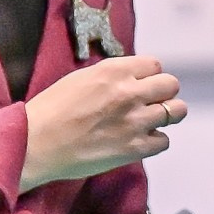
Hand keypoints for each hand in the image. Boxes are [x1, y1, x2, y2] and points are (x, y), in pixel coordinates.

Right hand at [21, 56, 188, 189]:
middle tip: (151, 102)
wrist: (37, 143)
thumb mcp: (81, 78)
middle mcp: (129, 92)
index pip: (154, 65)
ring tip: (150, 121)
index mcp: (114, 71)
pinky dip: (156, 141)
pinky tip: (140, 141)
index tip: (141, 84)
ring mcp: (135, 121)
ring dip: (166, 116)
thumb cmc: (51, 111)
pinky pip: (165, 141)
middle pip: (171, 85)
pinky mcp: (135, 148)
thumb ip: (111, 77)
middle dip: (163, 93)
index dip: (149, 75)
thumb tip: (131, 80)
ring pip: (176, 112)